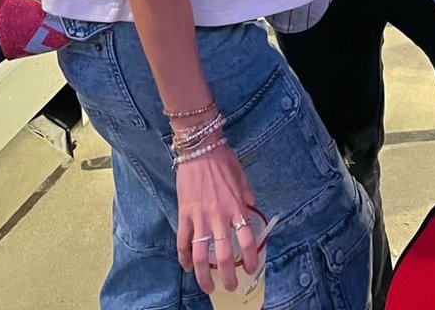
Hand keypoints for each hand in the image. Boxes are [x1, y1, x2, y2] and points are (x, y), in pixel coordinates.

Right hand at [176, 146, 258, 294]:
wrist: (200, 147)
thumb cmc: (223, 160)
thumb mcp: (242, 177)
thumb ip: (247, 197)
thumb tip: (251, 212)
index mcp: (237, 207)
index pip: (247, 240)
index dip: (250, 259)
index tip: (251, 268)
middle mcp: (220, 216)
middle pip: (225, 254)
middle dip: (229, 275)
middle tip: (231, 285)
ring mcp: (200, 217)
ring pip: (201, 255)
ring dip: (204, 276)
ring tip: (208, 286)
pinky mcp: (184, 214)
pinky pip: (182, 242)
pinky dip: (184, 257)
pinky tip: (186, 266)